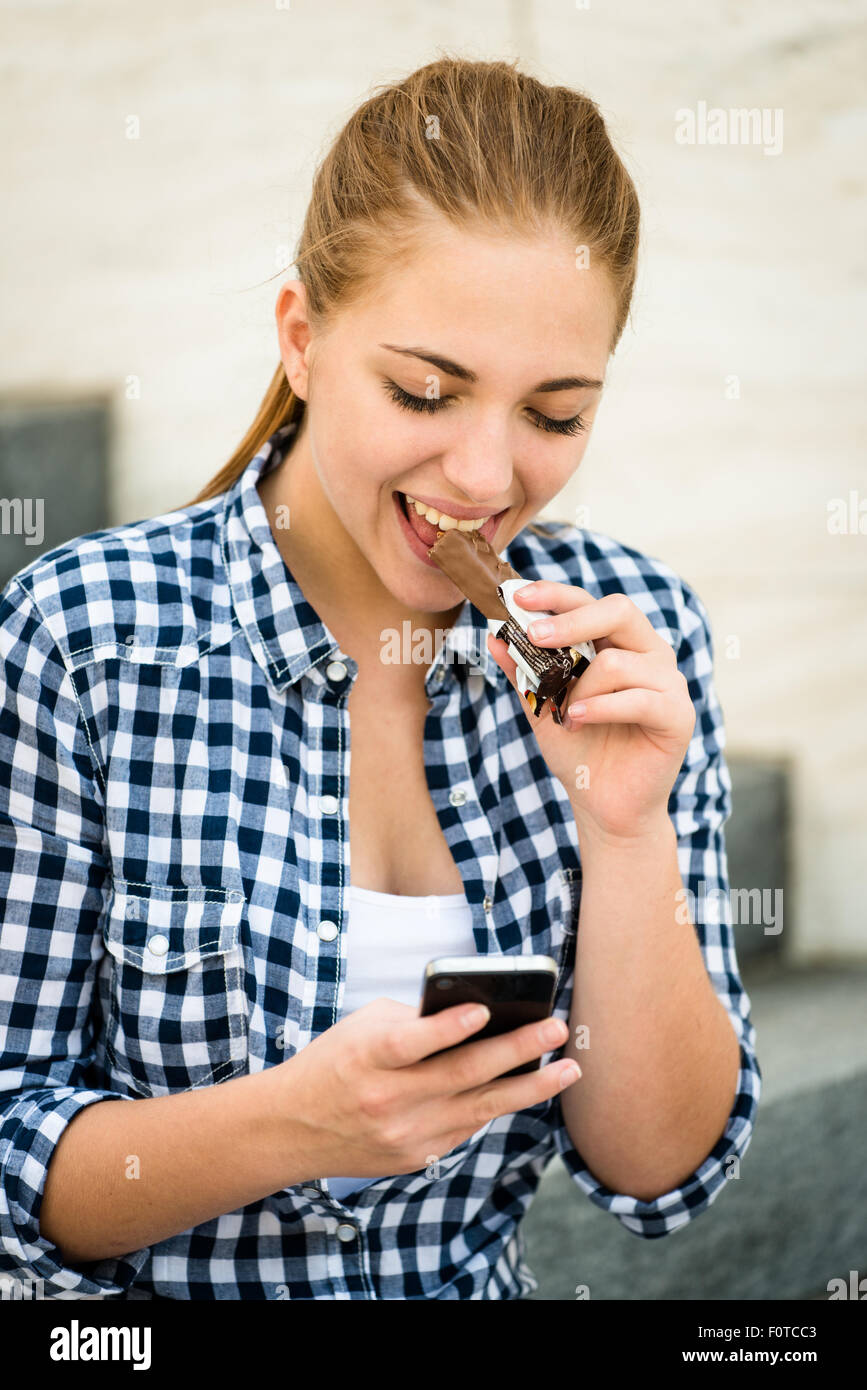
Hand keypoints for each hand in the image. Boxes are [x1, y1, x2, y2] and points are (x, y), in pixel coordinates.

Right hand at [274, 997, 580, 1178]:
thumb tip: (478, 1016)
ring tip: (568, 1068)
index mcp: (367, 1058)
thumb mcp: (361, 1027)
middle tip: (557, 1030)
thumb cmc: (336, 1062)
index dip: (447, 1028)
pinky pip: (467, 1126)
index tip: (486, 1009)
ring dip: (530, 1087)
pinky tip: (530, 1087)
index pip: (411, 1042)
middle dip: (516, 1050)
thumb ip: (414, 1021)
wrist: (293, 1128)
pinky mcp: (417, 1158)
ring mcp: (405, 1135)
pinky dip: (498, 1104)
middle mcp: (388, 1100)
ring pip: (479, 1108)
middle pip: (461, 1074)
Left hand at [487, 580, 696, 841]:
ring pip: (619, 661)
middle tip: (532, 634)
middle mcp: (650, 654)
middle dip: (571, 619)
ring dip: (581, 687)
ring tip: (565, 714)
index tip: (517, 596)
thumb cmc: (579, 750)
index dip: (556, 594)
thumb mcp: (542, 707)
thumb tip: (493, 637)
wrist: (604, 805)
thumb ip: (524, 673)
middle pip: (619, 610)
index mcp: (620, 643)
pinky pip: (639, 698)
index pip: (591, 602)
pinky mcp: (678, 715)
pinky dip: (600, 708)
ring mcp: (669, 683)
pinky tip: (578, 720)